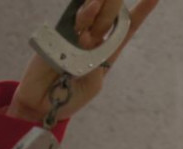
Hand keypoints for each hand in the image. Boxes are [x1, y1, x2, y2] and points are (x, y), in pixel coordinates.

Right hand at [6, 0, 158, 122]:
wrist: (42, 105)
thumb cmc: (71, 98)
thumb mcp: (92, 86)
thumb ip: (95, 64)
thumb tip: (88, 39)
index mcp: (106, 53)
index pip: (126, 30)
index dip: (140, 13)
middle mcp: (93, 41)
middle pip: (109, 16)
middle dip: (117, 3)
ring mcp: (74, 36)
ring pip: (92, 15)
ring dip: (102, 4)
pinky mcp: (57, 36)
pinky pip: (71, 21)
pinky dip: (83, 14)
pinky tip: (92, 7)